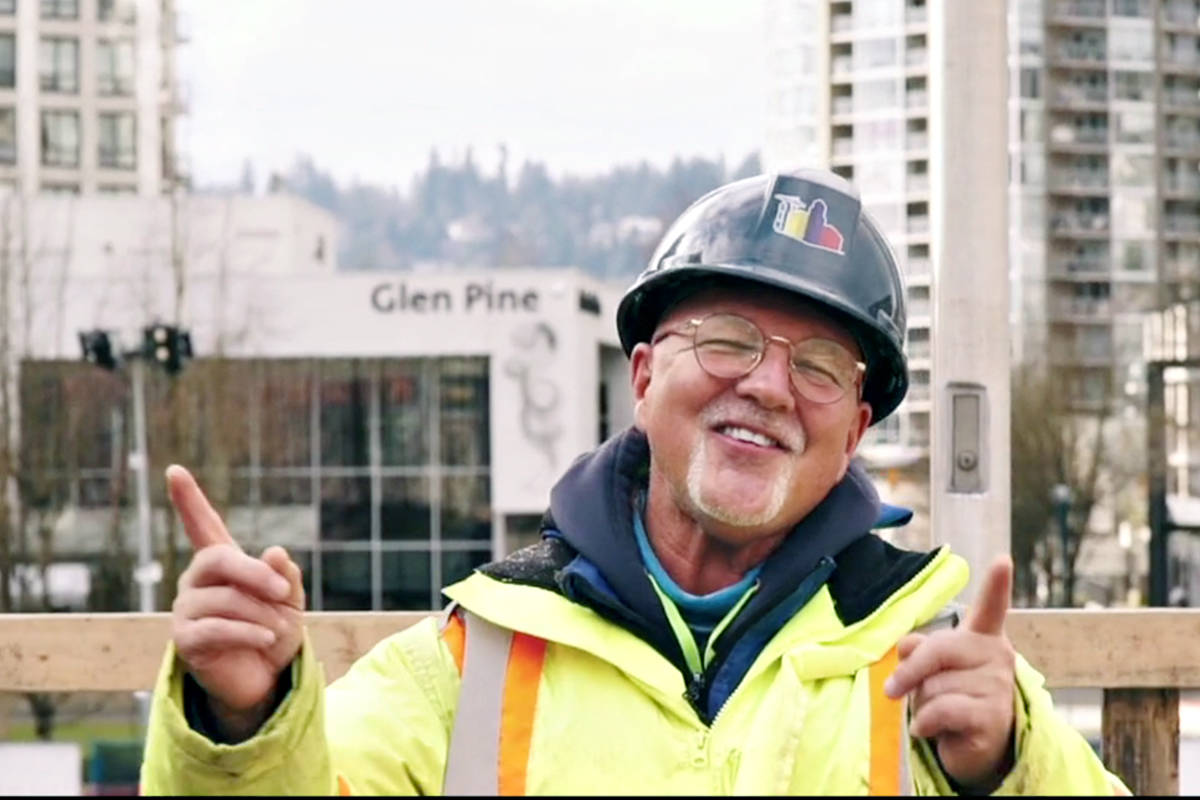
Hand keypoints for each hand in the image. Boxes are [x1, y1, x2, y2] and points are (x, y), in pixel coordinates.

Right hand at [168, 464, 305, 732]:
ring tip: (280, 628)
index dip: (189, 499)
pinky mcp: (185, 641)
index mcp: (223, 564)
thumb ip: (285, 576)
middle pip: (217, 560)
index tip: (174, 470)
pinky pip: (216, 628)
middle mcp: (197, 581)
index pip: (202, 525)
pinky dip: (248, 632)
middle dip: (254, 574)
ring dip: (261, 613)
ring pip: (223, 599)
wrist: (266, 678)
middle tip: (284, 591)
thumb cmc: (276, 631)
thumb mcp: (290, 601)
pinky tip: (266, 639)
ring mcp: (187, 610)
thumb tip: (275, 552)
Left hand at [884, 556, 1016, 788]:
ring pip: (934, 686)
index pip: (991, 607)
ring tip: (934, 713)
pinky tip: (929, 730)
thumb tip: (906, 647)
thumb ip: (918, 650)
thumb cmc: (951, 696)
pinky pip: (940, 711)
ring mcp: (998, 687)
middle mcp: (997, 656)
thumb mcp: (932, 669)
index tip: (1002, 560)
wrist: (973, 745)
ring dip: (920, 704)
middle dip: (908, 672)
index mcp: (982, 637)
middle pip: (938, 650)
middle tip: (892, 690)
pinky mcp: (991, 717)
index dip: (996, 584)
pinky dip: (924, 723)